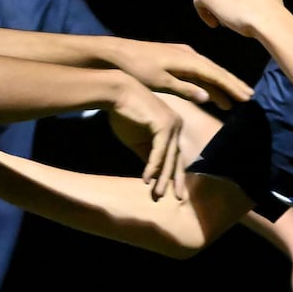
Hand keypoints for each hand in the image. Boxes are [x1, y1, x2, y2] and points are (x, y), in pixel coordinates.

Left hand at [105, 38, 252, 109]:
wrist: (117, 53)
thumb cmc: (137, 68)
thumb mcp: (160, 81)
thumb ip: (185, 89)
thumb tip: (209, 97)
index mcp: (188, 60)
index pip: (217, 75)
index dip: (232, 86)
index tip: (246, 97)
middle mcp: (189, 54)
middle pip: (216, 71)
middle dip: (232, 85)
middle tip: (248, 97)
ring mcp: (182, 55)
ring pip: (207, 71)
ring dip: (220, 85)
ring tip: (233, 100)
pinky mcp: (175, 58)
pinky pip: (197, 71)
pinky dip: (206, 82)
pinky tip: (209, 93)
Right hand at [105, 81, 185, 200]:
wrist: (115, 93)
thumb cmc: (124, 113)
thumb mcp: (138, 141)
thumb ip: (148, 156)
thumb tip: (153, 177)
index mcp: (172, 129)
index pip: (175, 156)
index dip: (173, 176)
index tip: (170, 193)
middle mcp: (177, 126)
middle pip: (176, 159)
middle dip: (174, 180)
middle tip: (175, 199)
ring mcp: (173, 124)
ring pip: (169, 157)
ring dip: (162, 178)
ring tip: (158, 195)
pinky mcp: (164, 124)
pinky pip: (160, 150)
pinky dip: (153, 166)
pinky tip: (146, 179)